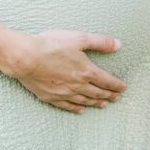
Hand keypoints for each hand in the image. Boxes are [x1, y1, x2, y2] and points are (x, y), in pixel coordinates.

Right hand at [1, 29, 127, 113]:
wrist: (26, 57)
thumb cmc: (51, 45)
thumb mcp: (79, 38)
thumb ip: (100, 42)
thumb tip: (118, 44)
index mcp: (87, 71)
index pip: (107, 81)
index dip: (117, 85)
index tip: (123, 88)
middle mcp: (78, 85)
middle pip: (98, 93)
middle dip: (109, 95)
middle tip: (116, 98)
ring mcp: (64, 93)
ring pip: (84, 100)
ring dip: (95, 103)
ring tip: (103, 105)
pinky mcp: (50, 97)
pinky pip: (67, 106)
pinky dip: (76, 108)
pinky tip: (80, 110)